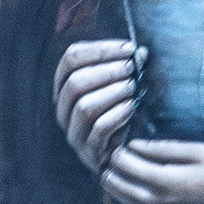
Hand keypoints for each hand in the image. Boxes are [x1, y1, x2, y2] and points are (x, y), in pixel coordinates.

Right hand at [52, 37, 143, 175]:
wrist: (128, 154)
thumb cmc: (124, 113)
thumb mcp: (124, 85)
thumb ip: (128, 68)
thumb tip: (140, 52)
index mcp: (66, 87)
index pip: (71, 59)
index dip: (100, 49)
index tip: (128, 48)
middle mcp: (64, 109)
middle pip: (74, 82)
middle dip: (107, 71)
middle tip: (131, 68)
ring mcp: (74, 133)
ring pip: (84, 107)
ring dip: (112, 92)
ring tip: (133, 87)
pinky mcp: (89, 152)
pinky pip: (98, 130)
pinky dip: (117, 115)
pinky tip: (132, 107)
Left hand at [99, 139, 203, 203]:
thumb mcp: (196, 151)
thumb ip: (161, 149)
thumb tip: (132, 145)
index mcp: (165, 182)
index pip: (122, 163)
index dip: (119, 148)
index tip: (126, 141)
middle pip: (112, 181)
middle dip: (112, 164)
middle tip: (122, 152)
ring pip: (113, 198)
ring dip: (114, 181)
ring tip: (126, 167)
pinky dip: (119, 199)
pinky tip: (128, 186)